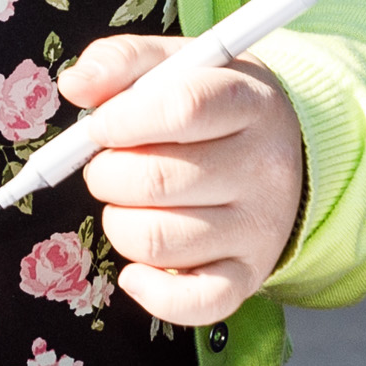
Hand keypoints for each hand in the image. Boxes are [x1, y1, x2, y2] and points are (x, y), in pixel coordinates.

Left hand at [49, 32, 307, 326]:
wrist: (290, 150)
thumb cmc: (218, 104)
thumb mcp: (181, 63)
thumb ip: (124, 61)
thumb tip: (76, 85)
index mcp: (248, 102)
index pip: (182, 109)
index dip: (122, 120)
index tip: (100, 125)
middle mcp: (263, 168)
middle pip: (157, 180)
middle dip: (106, 174)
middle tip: (108, 165)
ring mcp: (259, 228)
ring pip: (159, 240)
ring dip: (118, 223)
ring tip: (129, 204)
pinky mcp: (250, 274)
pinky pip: (196, 303)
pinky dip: (150, 291)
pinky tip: (136, 268)